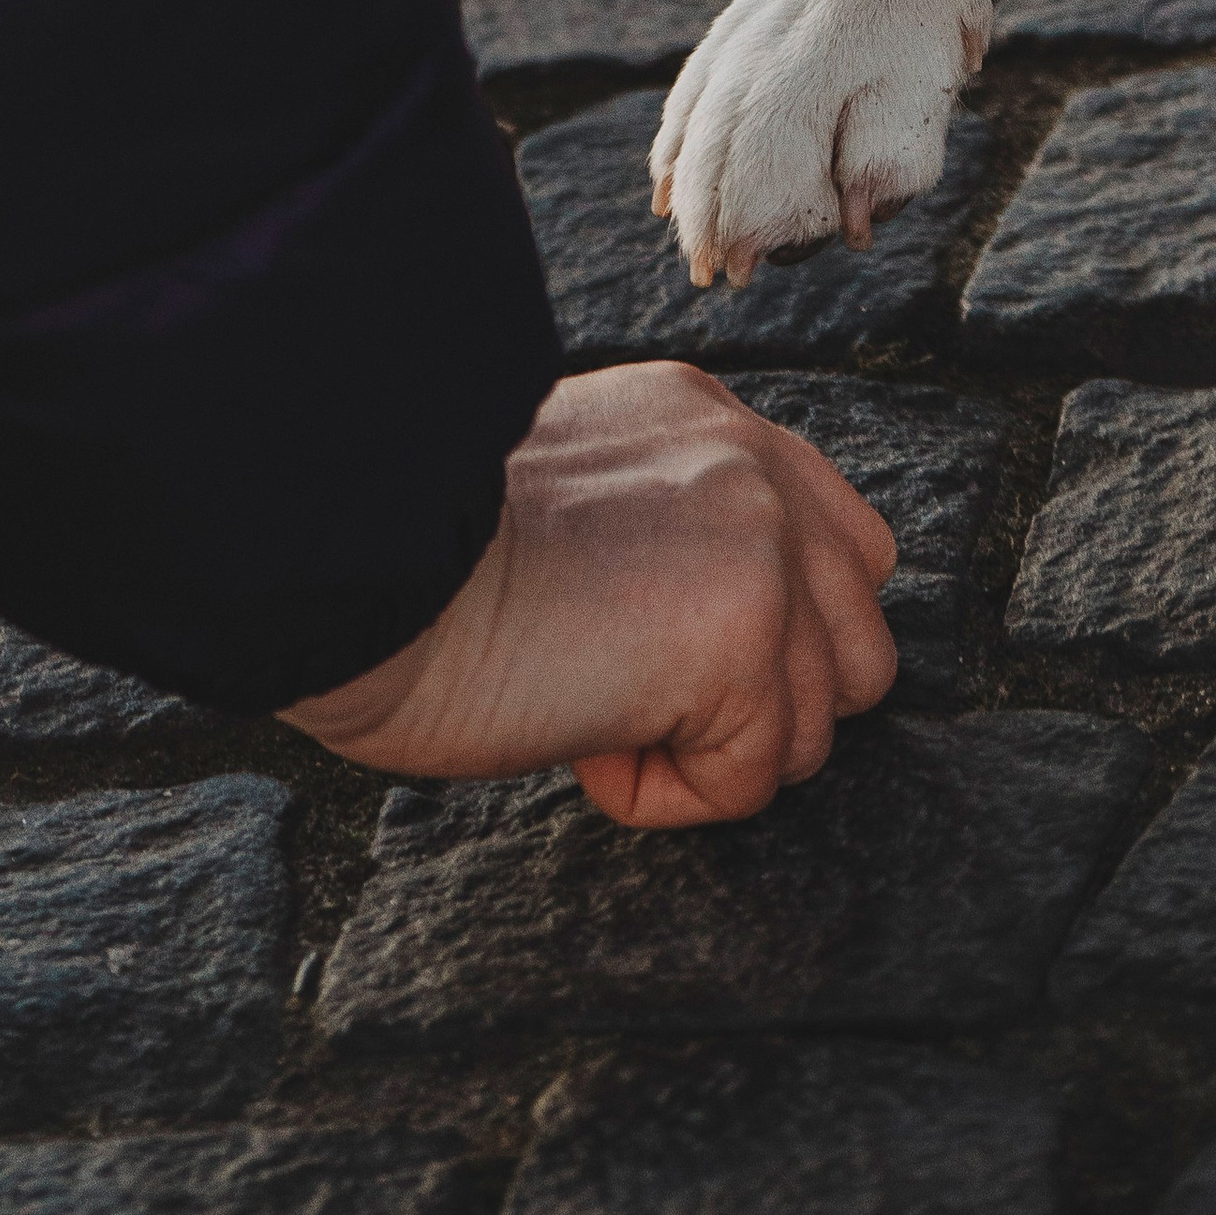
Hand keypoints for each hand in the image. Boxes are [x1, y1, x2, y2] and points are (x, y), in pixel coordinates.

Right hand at [280, 362, 898, 826]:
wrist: (356, 560)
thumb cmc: (414, 556)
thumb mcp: (567, 498)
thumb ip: (663, 528)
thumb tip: (694, 633)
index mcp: (706, 421)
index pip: (834, 544)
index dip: (765, 635)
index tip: (653, 653)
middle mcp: (753, 466)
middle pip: (859, 641)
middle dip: (767, 703)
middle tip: (631, 691)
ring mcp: (764, 547)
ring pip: (816, 725)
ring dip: (711, 751)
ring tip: (593, 702)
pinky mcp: (746, 637)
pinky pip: (750, 781)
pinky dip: (661, 794)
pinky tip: (581, 733)